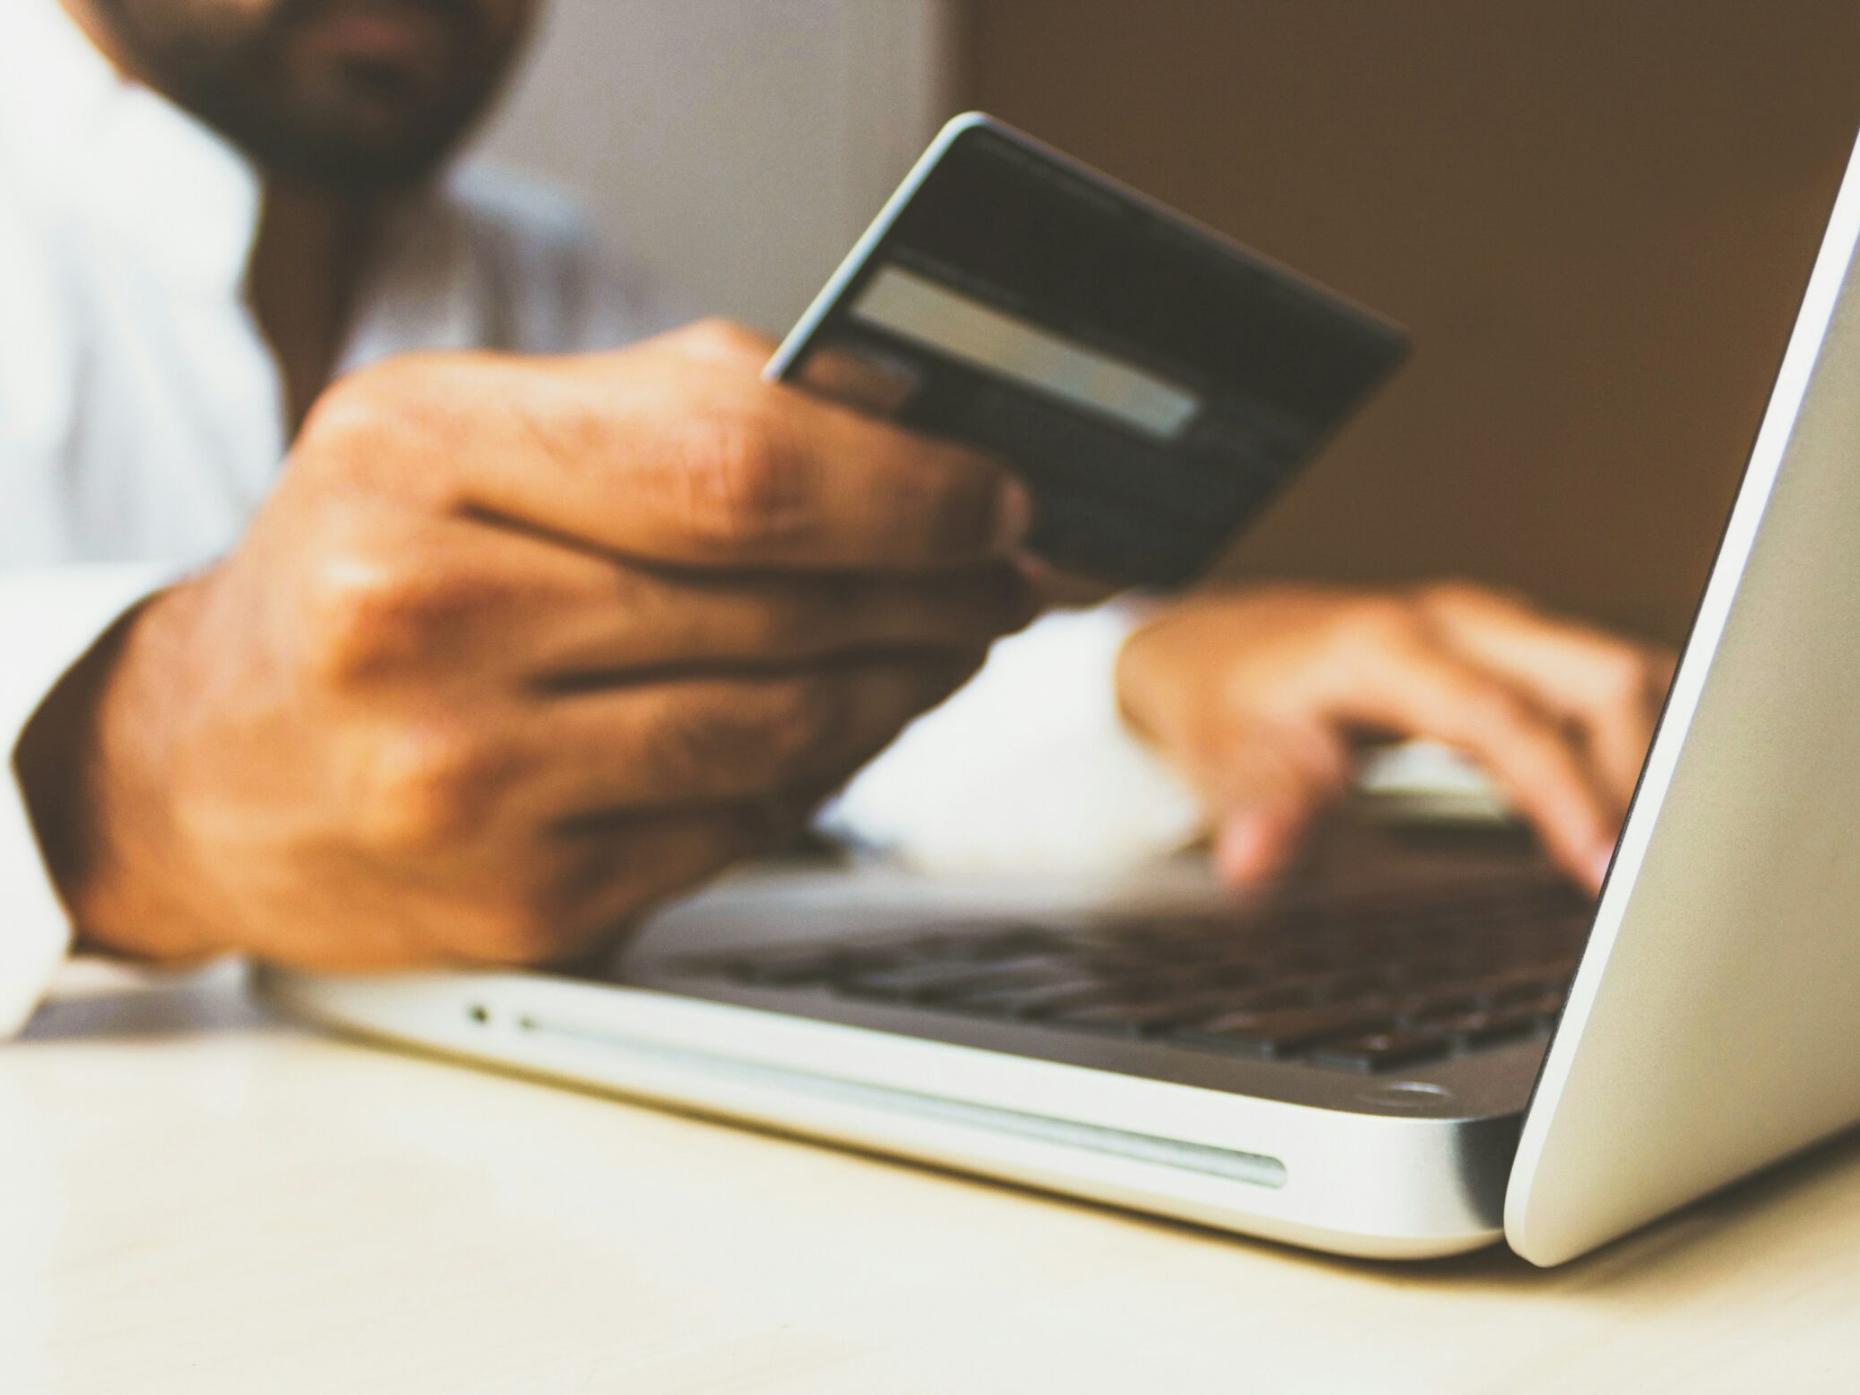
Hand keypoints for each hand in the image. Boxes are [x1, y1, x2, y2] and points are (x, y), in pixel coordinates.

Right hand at [19, 321, 1036, 968]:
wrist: (202, 766)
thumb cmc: (356, 572)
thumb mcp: (461, 432)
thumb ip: (671, 409)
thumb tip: (900, 423)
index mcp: (418, 455)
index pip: (735, 467)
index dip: (906, 486)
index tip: (997, 492)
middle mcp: (425, 621)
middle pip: (780, 602)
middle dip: (937, 586)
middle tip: (1008, 572)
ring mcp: (470, 782)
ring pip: (783, 730)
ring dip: (904, 683)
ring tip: (950, 641)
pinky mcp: (522, 902)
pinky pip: (741, 826)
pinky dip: (822, 770)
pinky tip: (848, 724)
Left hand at [1115, 582, 1676, 891]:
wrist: (1211, 645)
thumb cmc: (1223, 701)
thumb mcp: (1222, 758)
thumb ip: (1258, 807)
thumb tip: (1254, 858)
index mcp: (1387, 646)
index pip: (1505, 718)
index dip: (1564, 792)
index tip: (1603, 867)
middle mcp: (1452, 621)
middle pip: (1598, 674)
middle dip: (1646, 770)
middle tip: (1658, 873)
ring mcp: (1487, 626)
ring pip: (1615, 670)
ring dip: (1653, 753)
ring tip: (1667, 850)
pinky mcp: (1505, 647)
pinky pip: (1598, 684)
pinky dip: (1632, 740)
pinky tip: (1636, 808)